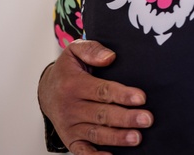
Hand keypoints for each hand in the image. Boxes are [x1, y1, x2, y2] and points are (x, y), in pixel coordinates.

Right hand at [37, 40, 152, 153]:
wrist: (46, 90)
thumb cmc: (68, 70)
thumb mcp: (75, 51)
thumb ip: (92, 49)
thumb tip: (110, 57)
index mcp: (74, 84)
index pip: (101, 91)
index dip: (122, 95)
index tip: (141, 97)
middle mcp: (71, 107)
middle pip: (102, 114)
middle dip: (126, 118)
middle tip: (147, 119)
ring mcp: (70, 125)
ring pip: (96, 133)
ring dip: (116, 137)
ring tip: (136, 138)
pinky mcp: (70, 139)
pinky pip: (81, 151)